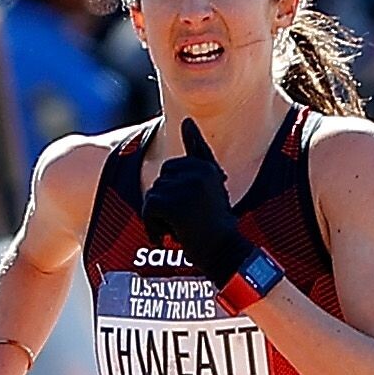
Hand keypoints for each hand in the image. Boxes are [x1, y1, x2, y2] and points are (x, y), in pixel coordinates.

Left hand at [140, 120, 250, 285]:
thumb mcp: (210, 183)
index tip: (193, 210)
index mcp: (205, 167)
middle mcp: (198, 173)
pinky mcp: (175, 204)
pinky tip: (167, 237)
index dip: (176, 193)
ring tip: (180, 230)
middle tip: (186, 222)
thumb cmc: (216, 222)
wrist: (224, 255)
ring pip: (152, 196)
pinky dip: (152, 226)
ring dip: (160, 218)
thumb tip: (186, 119)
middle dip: (166, 204)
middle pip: (159, 182)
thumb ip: (198, 151)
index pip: (171, 170)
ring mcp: (187, 188)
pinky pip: (148, 209)